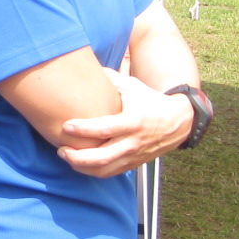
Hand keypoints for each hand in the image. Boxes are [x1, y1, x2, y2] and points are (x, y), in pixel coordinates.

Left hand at [57, 68, 193, 177]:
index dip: (83, 130)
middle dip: (77, 156)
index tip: (65, 126)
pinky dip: (92, 171)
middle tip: (60, 148)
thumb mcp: (133, 87)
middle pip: (102, 156)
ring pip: (104, 169)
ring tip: (65, 156)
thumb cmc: (150, 101)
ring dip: (81, 166)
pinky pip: (110, 173)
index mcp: (132, 121)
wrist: (178, 122)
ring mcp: (133, 156)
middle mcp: (133, 142)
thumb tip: (85, 65)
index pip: (104, 129)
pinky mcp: (133, 164)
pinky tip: (78, 164)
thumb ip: (110, 79)